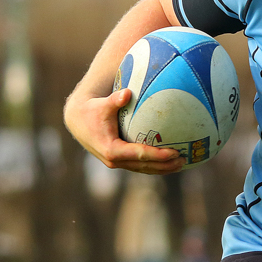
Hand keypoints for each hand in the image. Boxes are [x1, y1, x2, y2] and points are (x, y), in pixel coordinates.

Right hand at [64, 88, 184, 174]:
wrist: (78, 121)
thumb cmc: (93, 110)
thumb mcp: (103, 104)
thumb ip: (115, 100)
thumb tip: (127, 93)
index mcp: (111, 149)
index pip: (140, 154)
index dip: (158, 155)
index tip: (174, 152)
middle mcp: (114, 160)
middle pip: (144, 166)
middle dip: (165, 165)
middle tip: (184, 159)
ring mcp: (117, 163)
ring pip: (143, 169)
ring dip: (163, 169)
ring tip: (182, 164)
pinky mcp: (120, 162)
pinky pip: (140, 166)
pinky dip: (155, 166)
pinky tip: (170, 162)